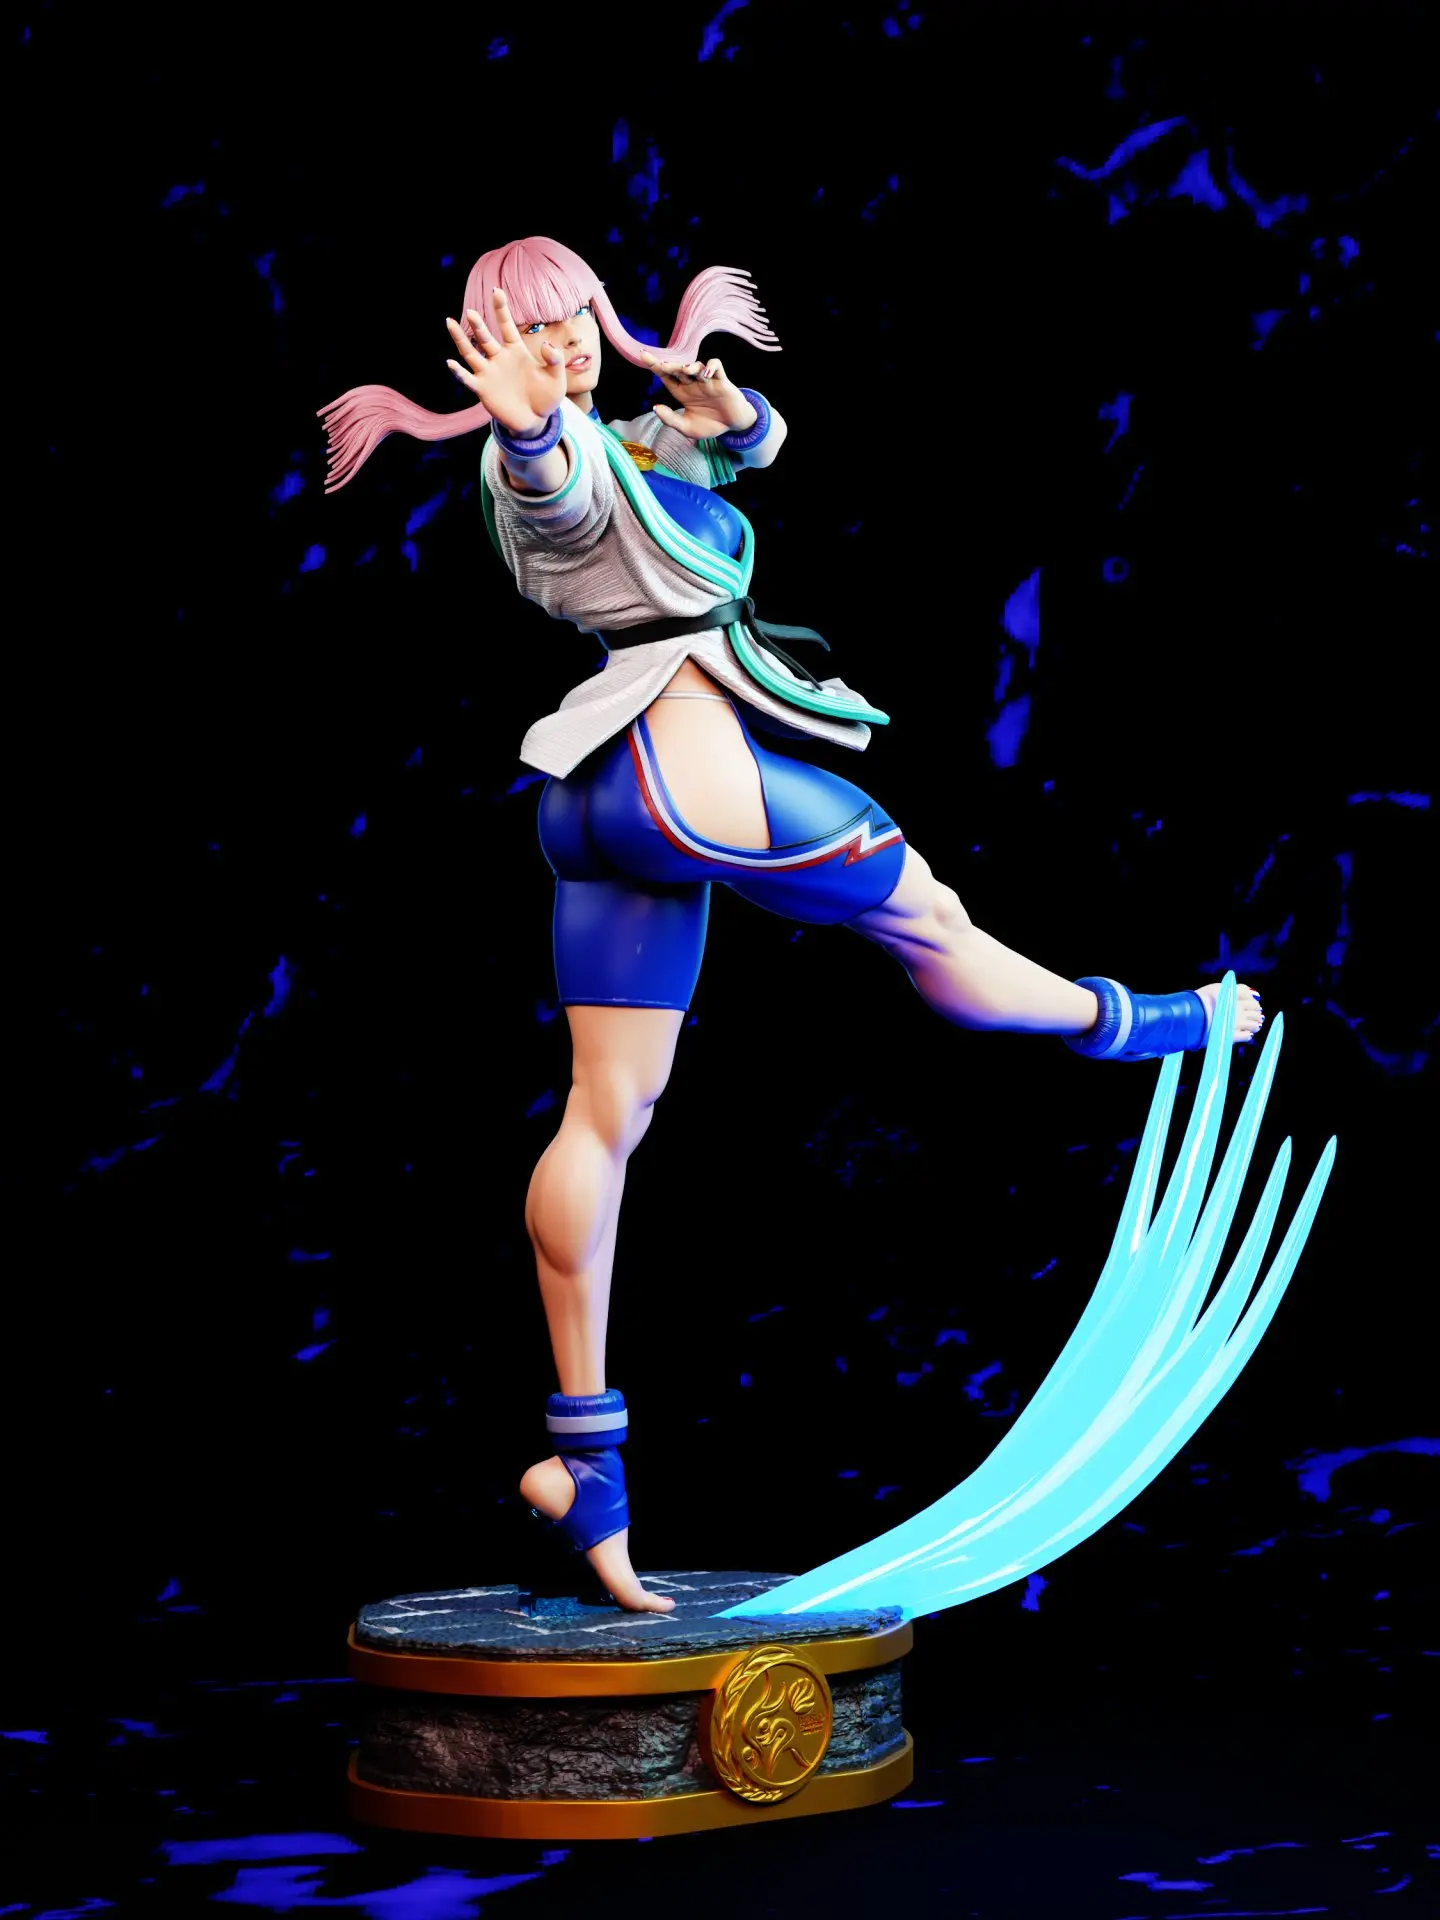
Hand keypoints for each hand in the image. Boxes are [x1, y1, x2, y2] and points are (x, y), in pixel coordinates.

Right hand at [445, 288, 567, 435]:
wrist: (535, 421)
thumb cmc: (546, 398)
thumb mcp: (557, 379)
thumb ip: (554, 360)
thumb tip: (545, 343)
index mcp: (516, 351)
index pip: (506, 326)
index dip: (501, 309)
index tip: (496, 291)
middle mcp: (499, 358)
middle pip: (485, 337)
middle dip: (479, 325)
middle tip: (472, 312)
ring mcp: (489, 373)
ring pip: (471, 353)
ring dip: (461, 339)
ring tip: (450, 322)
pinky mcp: (483, 389)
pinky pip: (468, 379)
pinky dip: (459, 373)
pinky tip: (450, 363)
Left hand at [641, 351, 758, 439]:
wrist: (733, 427)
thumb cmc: (710, 425)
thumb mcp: (686, 427)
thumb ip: (670, 419)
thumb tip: (655, 407)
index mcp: (682, 392)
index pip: (666, 376)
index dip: (654, 365)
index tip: (643, 355)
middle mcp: (693, 384)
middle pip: (678, 369)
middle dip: (669, 365)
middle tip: (662, 365)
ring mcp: (707, 381)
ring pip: (696, 366)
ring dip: (690, 366)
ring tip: (685, 371)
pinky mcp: (722, 381)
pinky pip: (716, 366)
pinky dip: (712, 366)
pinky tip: (707, 374)